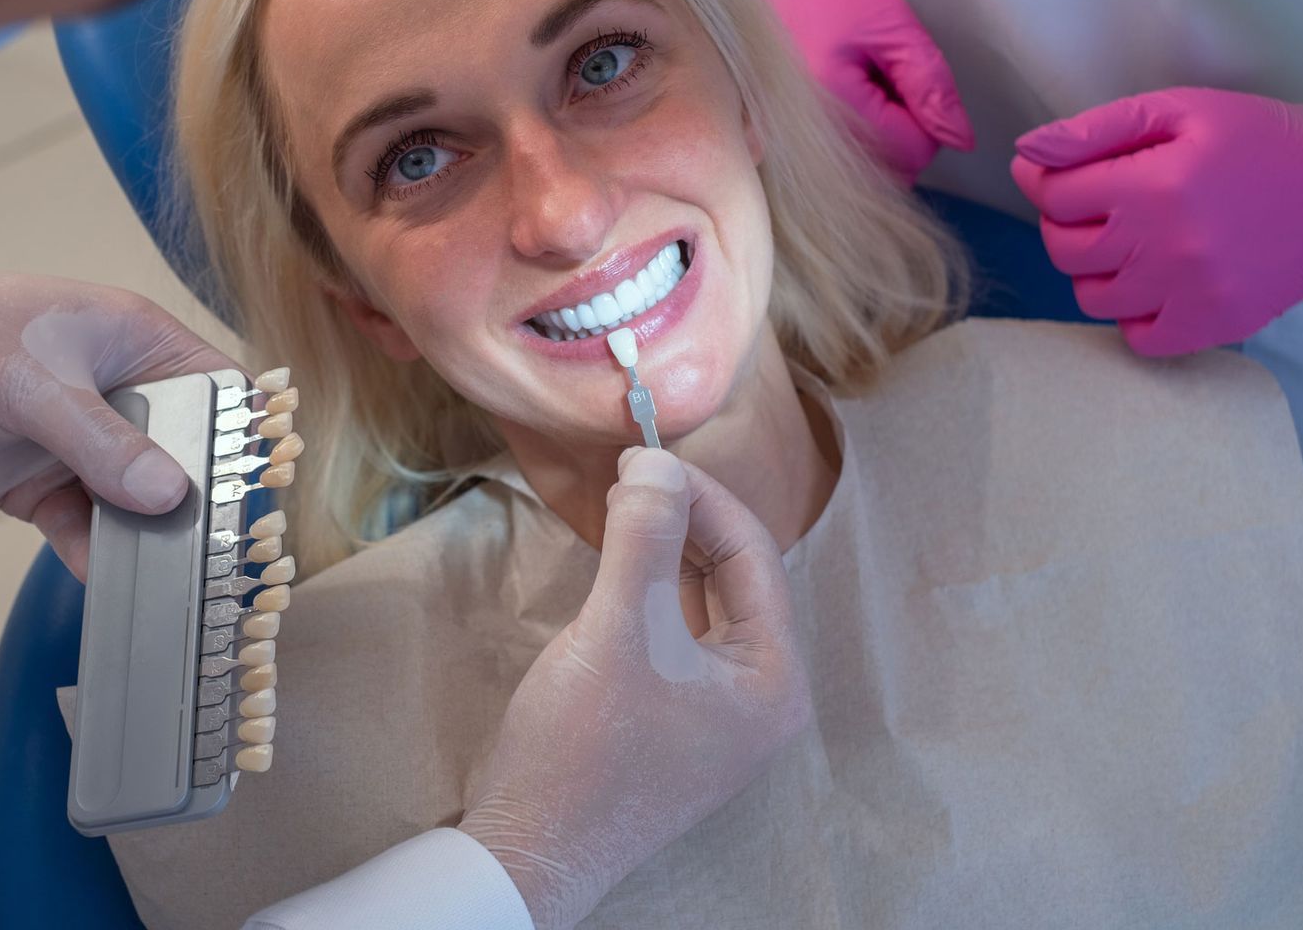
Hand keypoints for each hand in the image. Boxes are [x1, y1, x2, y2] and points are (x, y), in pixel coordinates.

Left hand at [0, 262, 236, 577]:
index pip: (221, 393)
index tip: (254, 498)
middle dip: (203, 506)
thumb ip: (99, 438)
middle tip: (220, 561)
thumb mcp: (29, 379)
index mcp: (139, 343)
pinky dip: (100, 558)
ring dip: (152, 541)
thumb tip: (168, 494)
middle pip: (190, 458)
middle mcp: (124, 394)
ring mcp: (84, 444)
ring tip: (172, 587)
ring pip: (140, 502)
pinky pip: (88, 529)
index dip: (246, 442)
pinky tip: (112, 587)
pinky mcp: (43, 485)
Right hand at [457, 449, 811, 929]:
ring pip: (706, 605)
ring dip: (670, 551)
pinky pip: (679, 635)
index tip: (646, 454)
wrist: (529, 849)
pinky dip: (653, 590)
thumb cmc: (583, 748)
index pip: (755, 557)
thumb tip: (656, 460)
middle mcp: (761, 698)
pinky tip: (621, 563)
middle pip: (737, 578)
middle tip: (633, 474)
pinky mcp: (676, 723)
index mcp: (773, 680)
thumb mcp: (616, 629)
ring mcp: (719, 716)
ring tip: (625, 504)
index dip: (703, 497)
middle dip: (688, 520)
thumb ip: (644, 538)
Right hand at [706, 0, 971, 182]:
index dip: (929, 119)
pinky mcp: (788, 143)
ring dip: (882, 134)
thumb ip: (931, 83)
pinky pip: (844, 161)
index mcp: (837, 106)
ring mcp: (796, 143)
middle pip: (892, 168)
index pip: (914, 150)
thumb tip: (961, 139)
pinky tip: (846, 100)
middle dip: (905, 129)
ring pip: (870, 169)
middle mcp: (812, 137)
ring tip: (863, 86)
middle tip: (886, 80)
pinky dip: (858, 135)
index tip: (909, 80)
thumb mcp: (893, 24)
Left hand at [1012, 87, 1302, 355]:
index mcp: (1153, 185)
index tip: (1066, 176)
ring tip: (1133, 242)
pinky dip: (1134, 314)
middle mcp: (1167, 245)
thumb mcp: (1177, 110)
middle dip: (1068, 225)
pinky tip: (1156, 281)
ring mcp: (1190, 293)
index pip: (1051, 196)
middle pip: (1064, 250)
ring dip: (1097, 270)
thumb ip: (1093, 131)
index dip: (1048, 182)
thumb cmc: (1254, 138)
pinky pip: (1137, 338)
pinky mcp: (1214, 326)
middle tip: (1104, 208)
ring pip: (1092, 297)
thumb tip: (1027, 153)